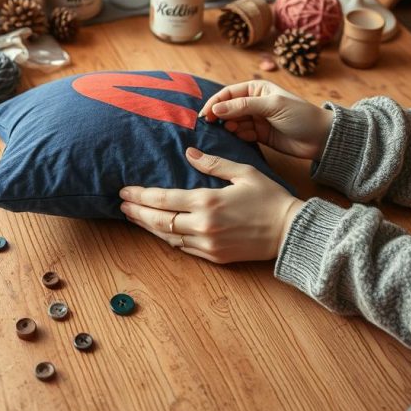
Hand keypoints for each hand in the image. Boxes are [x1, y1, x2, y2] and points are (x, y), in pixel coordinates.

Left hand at [119, 148, 303, 263]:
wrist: (290, 232)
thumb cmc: (269, 198)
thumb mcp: (243, 172)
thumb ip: (213, 164)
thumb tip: (189, 152)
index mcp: (207, 202)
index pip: (163, 200)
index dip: (140, 196)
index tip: (124, 191)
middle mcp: (203, 226)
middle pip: (158, 221)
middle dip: (137, 212)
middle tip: (121, 205)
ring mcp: (208, 244)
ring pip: (168, 237)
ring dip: (148, 227)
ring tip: (134, 217)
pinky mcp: (215, 257)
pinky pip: (184, 248)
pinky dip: (168, 239)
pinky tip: (159, 231)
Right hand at [199, 79, 332, 160]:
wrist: (321, 138)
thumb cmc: (300, 116)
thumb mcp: (272, 106)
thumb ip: (244, 106)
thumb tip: (216, 108)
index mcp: (258, 89)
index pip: (229, 93)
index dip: (216, 102)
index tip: (205, 114)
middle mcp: (255, 103)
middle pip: (229, 108)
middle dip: (219, 116)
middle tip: (211, 126)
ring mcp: (257, 120)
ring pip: (234, 122)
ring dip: (228, 127)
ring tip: (229, 131)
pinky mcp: (260, 136)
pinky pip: (242, 134)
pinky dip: (237, 136)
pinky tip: (237, 138)